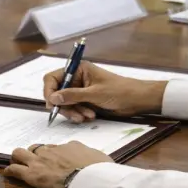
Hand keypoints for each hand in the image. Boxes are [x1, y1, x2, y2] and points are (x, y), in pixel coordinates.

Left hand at [4, 141, 112, 187]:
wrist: (92, 178)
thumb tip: (89, 158)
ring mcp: (41, 161)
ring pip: (20, 153)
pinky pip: (15, 169)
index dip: (52, 155)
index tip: (53, 162)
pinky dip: (10, 170)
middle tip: (33, 162)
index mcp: (69, 146)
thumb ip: (89, 156)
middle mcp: (52, 150)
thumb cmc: (100, 170)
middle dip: (32, 153)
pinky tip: (8, 173)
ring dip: (18, 158)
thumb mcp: (98, 157)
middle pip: (36, 147)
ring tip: (17, 164)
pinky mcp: (33, 174)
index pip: (55, 148)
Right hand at [42, 62, 167, 122]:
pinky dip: (78, 114)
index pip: (53, 78)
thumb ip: (72, 95)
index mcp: (78, 70)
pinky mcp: (84, 101)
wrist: (137, 100)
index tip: (52, 104)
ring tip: (86, 117)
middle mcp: (76, 79)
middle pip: (57, 93)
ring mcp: (80, 91)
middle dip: (65, 106)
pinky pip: (73, 109)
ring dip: (73, 112)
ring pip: (65, 104)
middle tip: (74, 116)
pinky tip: (89, 116)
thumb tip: (53, 98)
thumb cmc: (119, 91)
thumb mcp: (94, 93)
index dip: (49, 91)